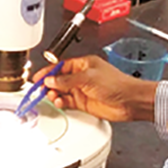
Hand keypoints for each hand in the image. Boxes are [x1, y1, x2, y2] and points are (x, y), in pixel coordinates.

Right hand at [43, 55, 157, 122]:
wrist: (128, 101)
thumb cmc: (116, 84)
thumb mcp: (87, 78)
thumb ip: (67, 80)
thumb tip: (51, 80)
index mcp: (83, 64)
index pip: (61, 66)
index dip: (48, 72)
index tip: (38, 78)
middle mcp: (82, 77)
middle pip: (59, 79)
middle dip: (49, 84)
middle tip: (40, 89)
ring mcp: (82, 90)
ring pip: (62, 91)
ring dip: (54, 94)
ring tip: (52, 96)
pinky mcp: (83, 103)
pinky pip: (67, 102)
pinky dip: (61, 102)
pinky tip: (59, 102)